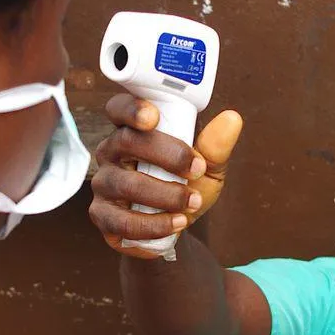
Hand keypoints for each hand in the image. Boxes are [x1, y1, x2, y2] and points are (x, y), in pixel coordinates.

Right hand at [89, 95, 243, 258]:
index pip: (119, 109)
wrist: (177, 225)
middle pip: (126, 141)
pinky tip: (177, 223)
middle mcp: (111, 152)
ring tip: (192, 203)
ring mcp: (103, 184)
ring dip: (164, 194)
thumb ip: (215, 146)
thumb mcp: (206, 166)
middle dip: (165, 155)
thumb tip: (232, 118)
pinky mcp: (103, 216)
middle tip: (196, 169)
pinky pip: (122, 220)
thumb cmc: (186, 185)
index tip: (154, 118)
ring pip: (125, 183)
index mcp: (132, 130)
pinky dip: (153, 224)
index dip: (131, 109)